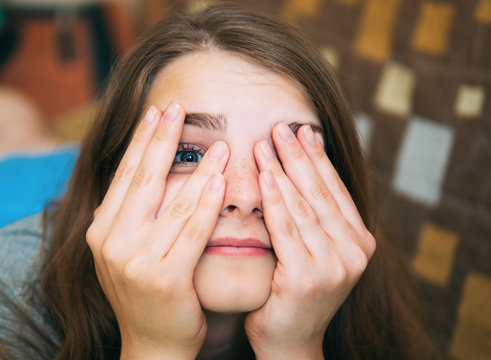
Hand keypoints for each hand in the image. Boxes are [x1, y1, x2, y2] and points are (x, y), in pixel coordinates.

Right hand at [86, 102, 228, 358]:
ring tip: (218, 144)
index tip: (157, 112)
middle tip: (177, 107)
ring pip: (172, 203)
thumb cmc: (149, 290)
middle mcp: (112, 241)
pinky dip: (206, 205)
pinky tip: (221, 181)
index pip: (125, 175)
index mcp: (102, 229)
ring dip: (197, 170)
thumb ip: (132, 212)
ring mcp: (135, 260)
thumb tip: (145, 167)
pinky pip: (190, 233)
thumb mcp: (128, 248)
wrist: (153, 341)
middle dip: (161, 140)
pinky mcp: (163, 278)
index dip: (142, 141)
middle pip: (143, 179)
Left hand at [246, 123, 375, 358]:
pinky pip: (286, 229)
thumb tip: (304, 170)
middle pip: (320, 192)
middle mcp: (355, 252)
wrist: (289, 341)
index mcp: (361, 242)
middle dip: (299, 156)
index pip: (335, 190)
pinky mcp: (307, 277)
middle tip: (281, 125)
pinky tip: (264, 176)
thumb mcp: (315, 251)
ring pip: (303, 206)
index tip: (303, 130)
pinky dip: (274, 200)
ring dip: (283, 170)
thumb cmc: (295, 292)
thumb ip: (316, 217)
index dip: (318, 158)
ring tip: (266, 143)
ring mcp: (334, 266)